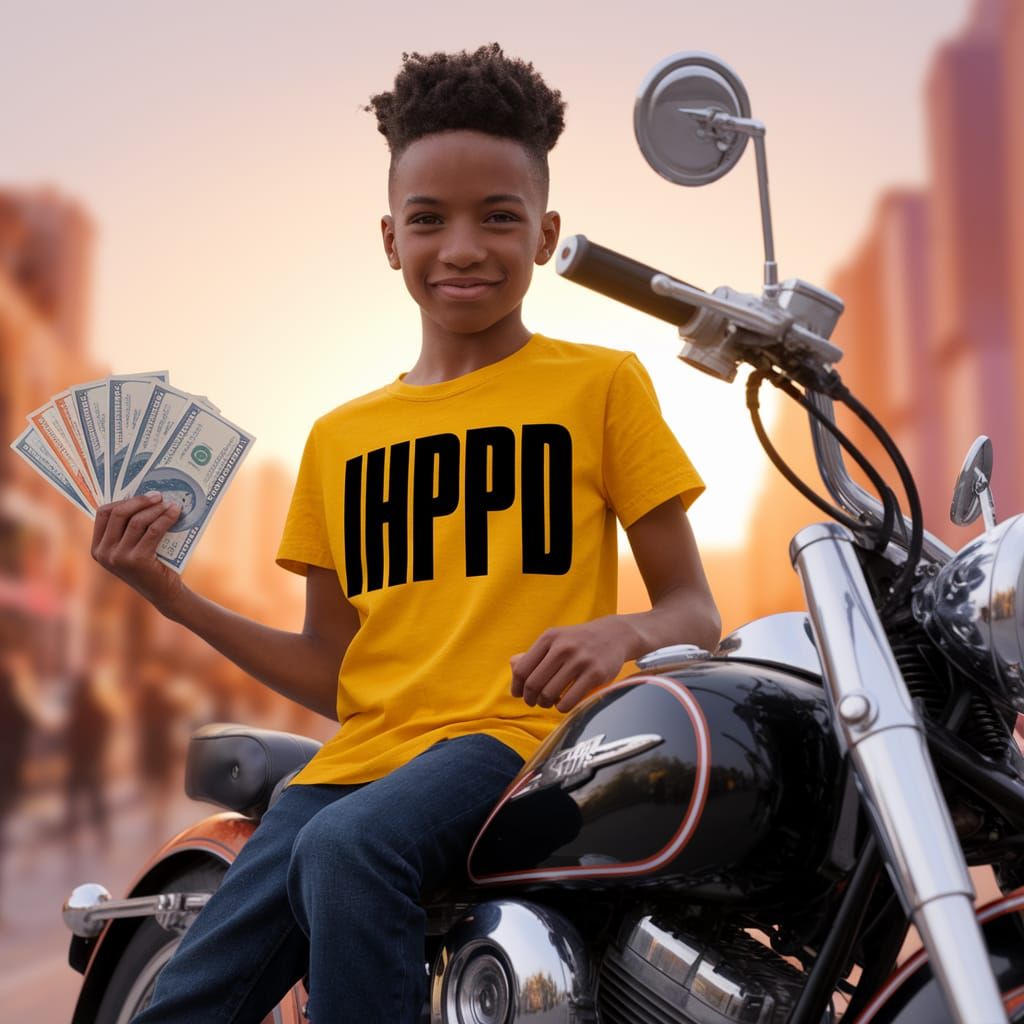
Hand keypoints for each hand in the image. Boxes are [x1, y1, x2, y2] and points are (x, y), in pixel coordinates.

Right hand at [91, 492, 184, 613]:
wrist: (164, 593)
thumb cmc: (151, 565)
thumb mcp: (132, 547)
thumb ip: (129, 529)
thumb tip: (144, 495)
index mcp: (98, 548)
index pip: (103, 513)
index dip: (123, 500)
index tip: (143, 494)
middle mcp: (104, 553)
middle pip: (119, 514)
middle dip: (140, 501)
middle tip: (159, 495)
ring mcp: (119, 558)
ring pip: (137, 521)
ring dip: (156, 509)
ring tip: (171, 504)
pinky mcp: (137, 560)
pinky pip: (153, 530)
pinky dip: (165, 518)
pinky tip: (175, 513)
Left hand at [510, 616, 637, 713]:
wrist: (614, 635)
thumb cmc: (578, 641)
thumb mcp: (556, 639)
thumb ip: (534, 654)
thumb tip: (513, 668)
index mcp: (549, 638)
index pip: (522, 669)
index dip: (517, 686)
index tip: (519, 694)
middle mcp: (563, 647)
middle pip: (534, 684)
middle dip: (531, 698)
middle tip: (535, 701)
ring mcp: (580, 660)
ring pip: (550, 694)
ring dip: (546, 703)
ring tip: (550, 701)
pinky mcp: (595, 674)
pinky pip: (568, 701)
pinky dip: (561, 707)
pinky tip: (563, 703)